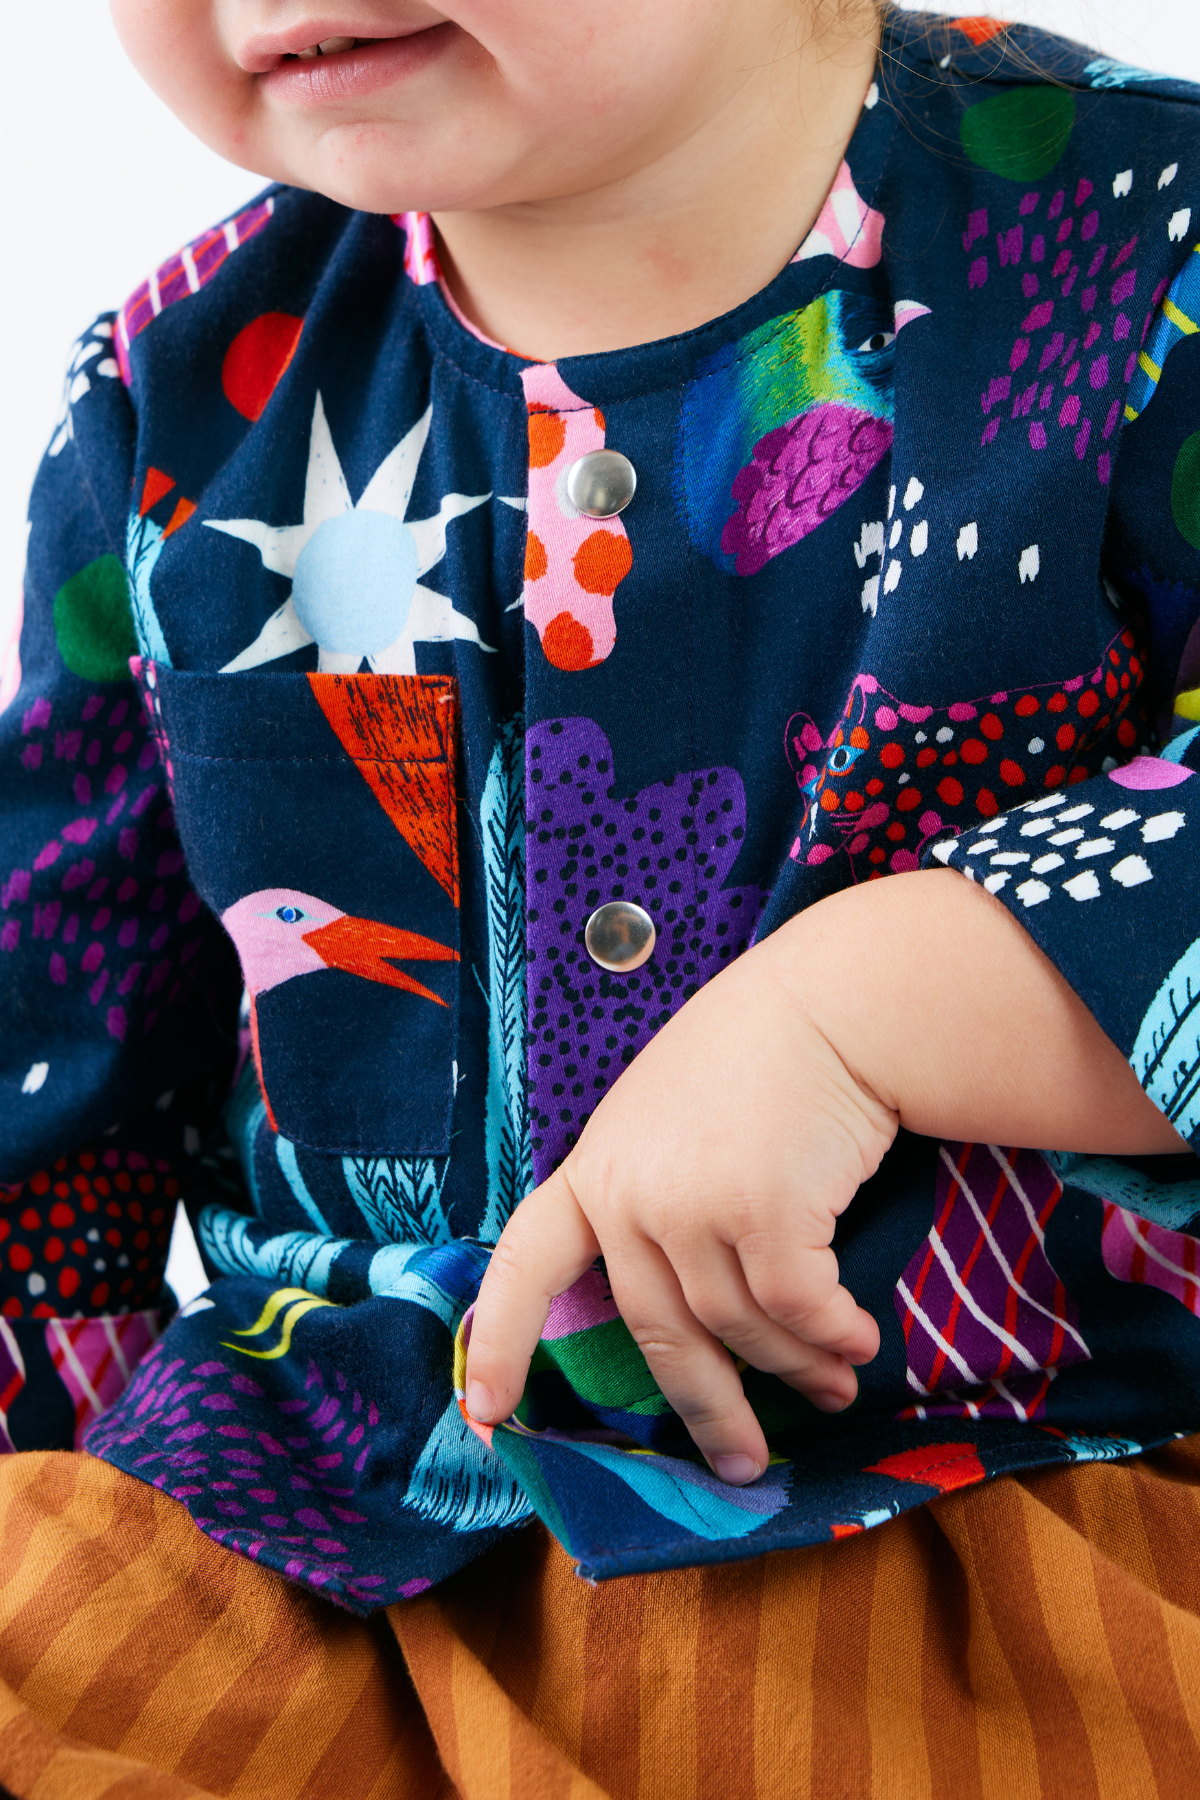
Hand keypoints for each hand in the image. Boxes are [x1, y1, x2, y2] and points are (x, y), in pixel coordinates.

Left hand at [464, 925, 892, 1482]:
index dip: (500, 1344)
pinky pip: (794, 1309)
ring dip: (796, 1369)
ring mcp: (691, 1204)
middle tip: (740, 1464)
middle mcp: (629, 1194)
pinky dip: (831, 1335)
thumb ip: (649, 1198)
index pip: (524, 1263)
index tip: (483, 1418)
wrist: (828, 1004)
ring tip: (836, 1383)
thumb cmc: (754, 1061)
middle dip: (708, 1411)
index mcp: (593, 1171)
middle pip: (658, 1335)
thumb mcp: (665, 1123)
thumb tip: (682, 1319)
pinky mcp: (763, 1213)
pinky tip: (858, 1340)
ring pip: (740, 1329)